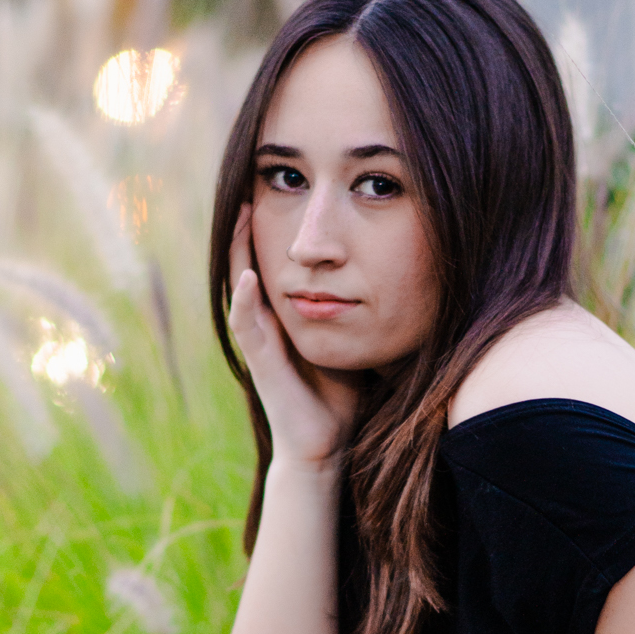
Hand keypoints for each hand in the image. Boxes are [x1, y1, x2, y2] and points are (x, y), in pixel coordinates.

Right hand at [228, 206, 359, 466]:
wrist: (328, 445)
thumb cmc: (341, 395)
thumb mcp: (351, 336)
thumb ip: (357, 306)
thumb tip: (395, 270)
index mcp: (286, 316)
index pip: (276, 262)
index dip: (275, 229)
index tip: (281, 191)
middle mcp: (267, 324)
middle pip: (251, 264)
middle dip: (248, 228)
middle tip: (250, 188)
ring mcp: (260, 344)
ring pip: (241, 287)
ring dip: (238, 252)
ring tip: (241, 214)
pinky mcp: (260, 365)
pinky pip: (247, 327)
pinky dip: (244, 301)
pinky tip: (247, 275)